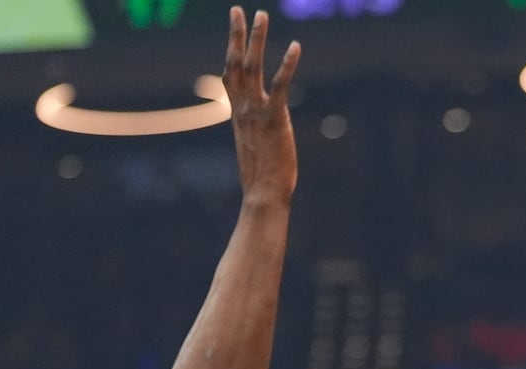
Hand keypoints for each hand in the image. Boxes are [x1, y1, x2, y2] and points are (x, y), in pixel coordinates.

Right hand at [224, 7, 300, 203]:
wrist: (263, 193)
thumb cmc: (262, 178)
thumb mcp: (253, 148)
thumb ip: (253, 132)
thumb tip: (258, 132)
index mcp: (238, 114)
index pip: (230, 75)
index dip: (231, 50)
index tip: (233, 31)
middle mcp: (243, 108)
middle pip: (236, 63)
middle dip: (237, 34)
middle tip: (239, 10)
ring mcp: (257, 111)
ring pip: (253, 67)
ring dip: (257, 38)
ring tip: (261, 15)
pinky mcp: (275, 118)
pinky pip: (280, 85)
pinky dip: (287, 64)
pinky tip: (295, 46)